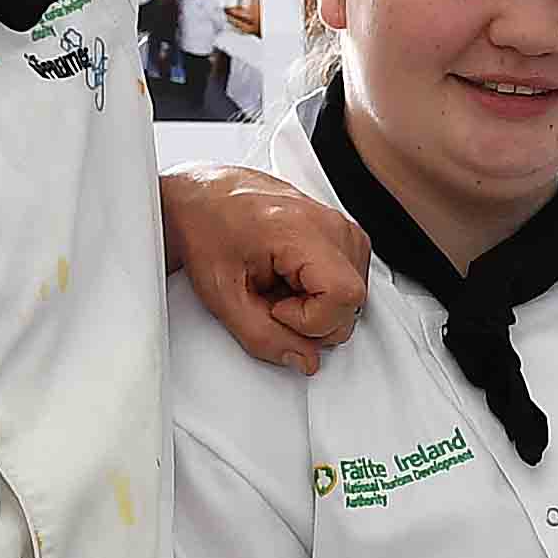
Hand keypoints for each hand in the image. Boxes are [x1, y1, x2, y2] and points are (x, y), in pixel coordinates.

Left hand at [163, 164, 366, 371]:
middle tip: (270, 301)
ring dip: (315, 305)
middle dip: (311, 319)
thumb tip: (304, 360)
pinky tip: (290, 280)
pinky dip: (319, 292)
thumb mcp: (222, 294)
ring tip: (277, 286)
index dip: (310, 320)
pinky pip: (347, 282)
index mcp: (301, 230)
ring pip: (353, 296)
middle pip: (352, 302)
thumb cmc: (207, 229)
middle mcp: (332, 225)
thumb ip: (263, 336)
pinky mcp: (343, 235)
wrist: (204, 198)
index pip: (344, 296)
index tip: (276, 309)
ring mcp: (341, 228)